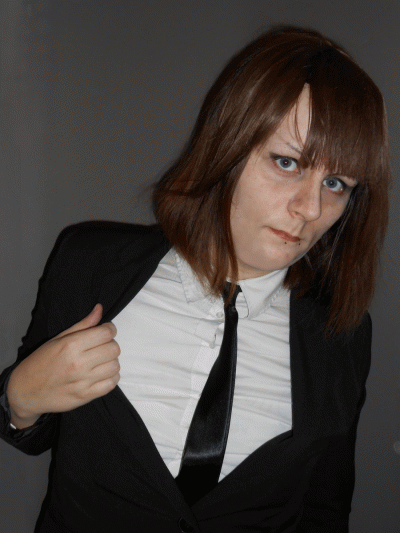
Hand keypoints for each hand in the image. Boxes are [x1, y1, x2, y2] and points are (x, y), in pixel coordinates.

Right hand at [7, 304, 119, 428]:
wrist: (25, 391)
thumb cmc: (40, 362)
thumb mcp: (58, 339)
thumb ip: (82, 324)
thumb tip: (99, 309)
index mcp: (71, 345)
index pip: (106, 333)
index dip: (109, 329)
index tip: (105, 331)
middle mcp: (78, 363)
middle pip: (114, 349)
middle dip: (110, 344)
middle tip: (100, 346)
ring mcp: (83, 382)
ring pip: (115, 366)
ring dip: (111, 361)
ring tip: (100, 361)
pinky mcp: (85, 396)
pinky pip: (111, 384)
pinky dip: (111, 378)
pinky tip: (101, 373)